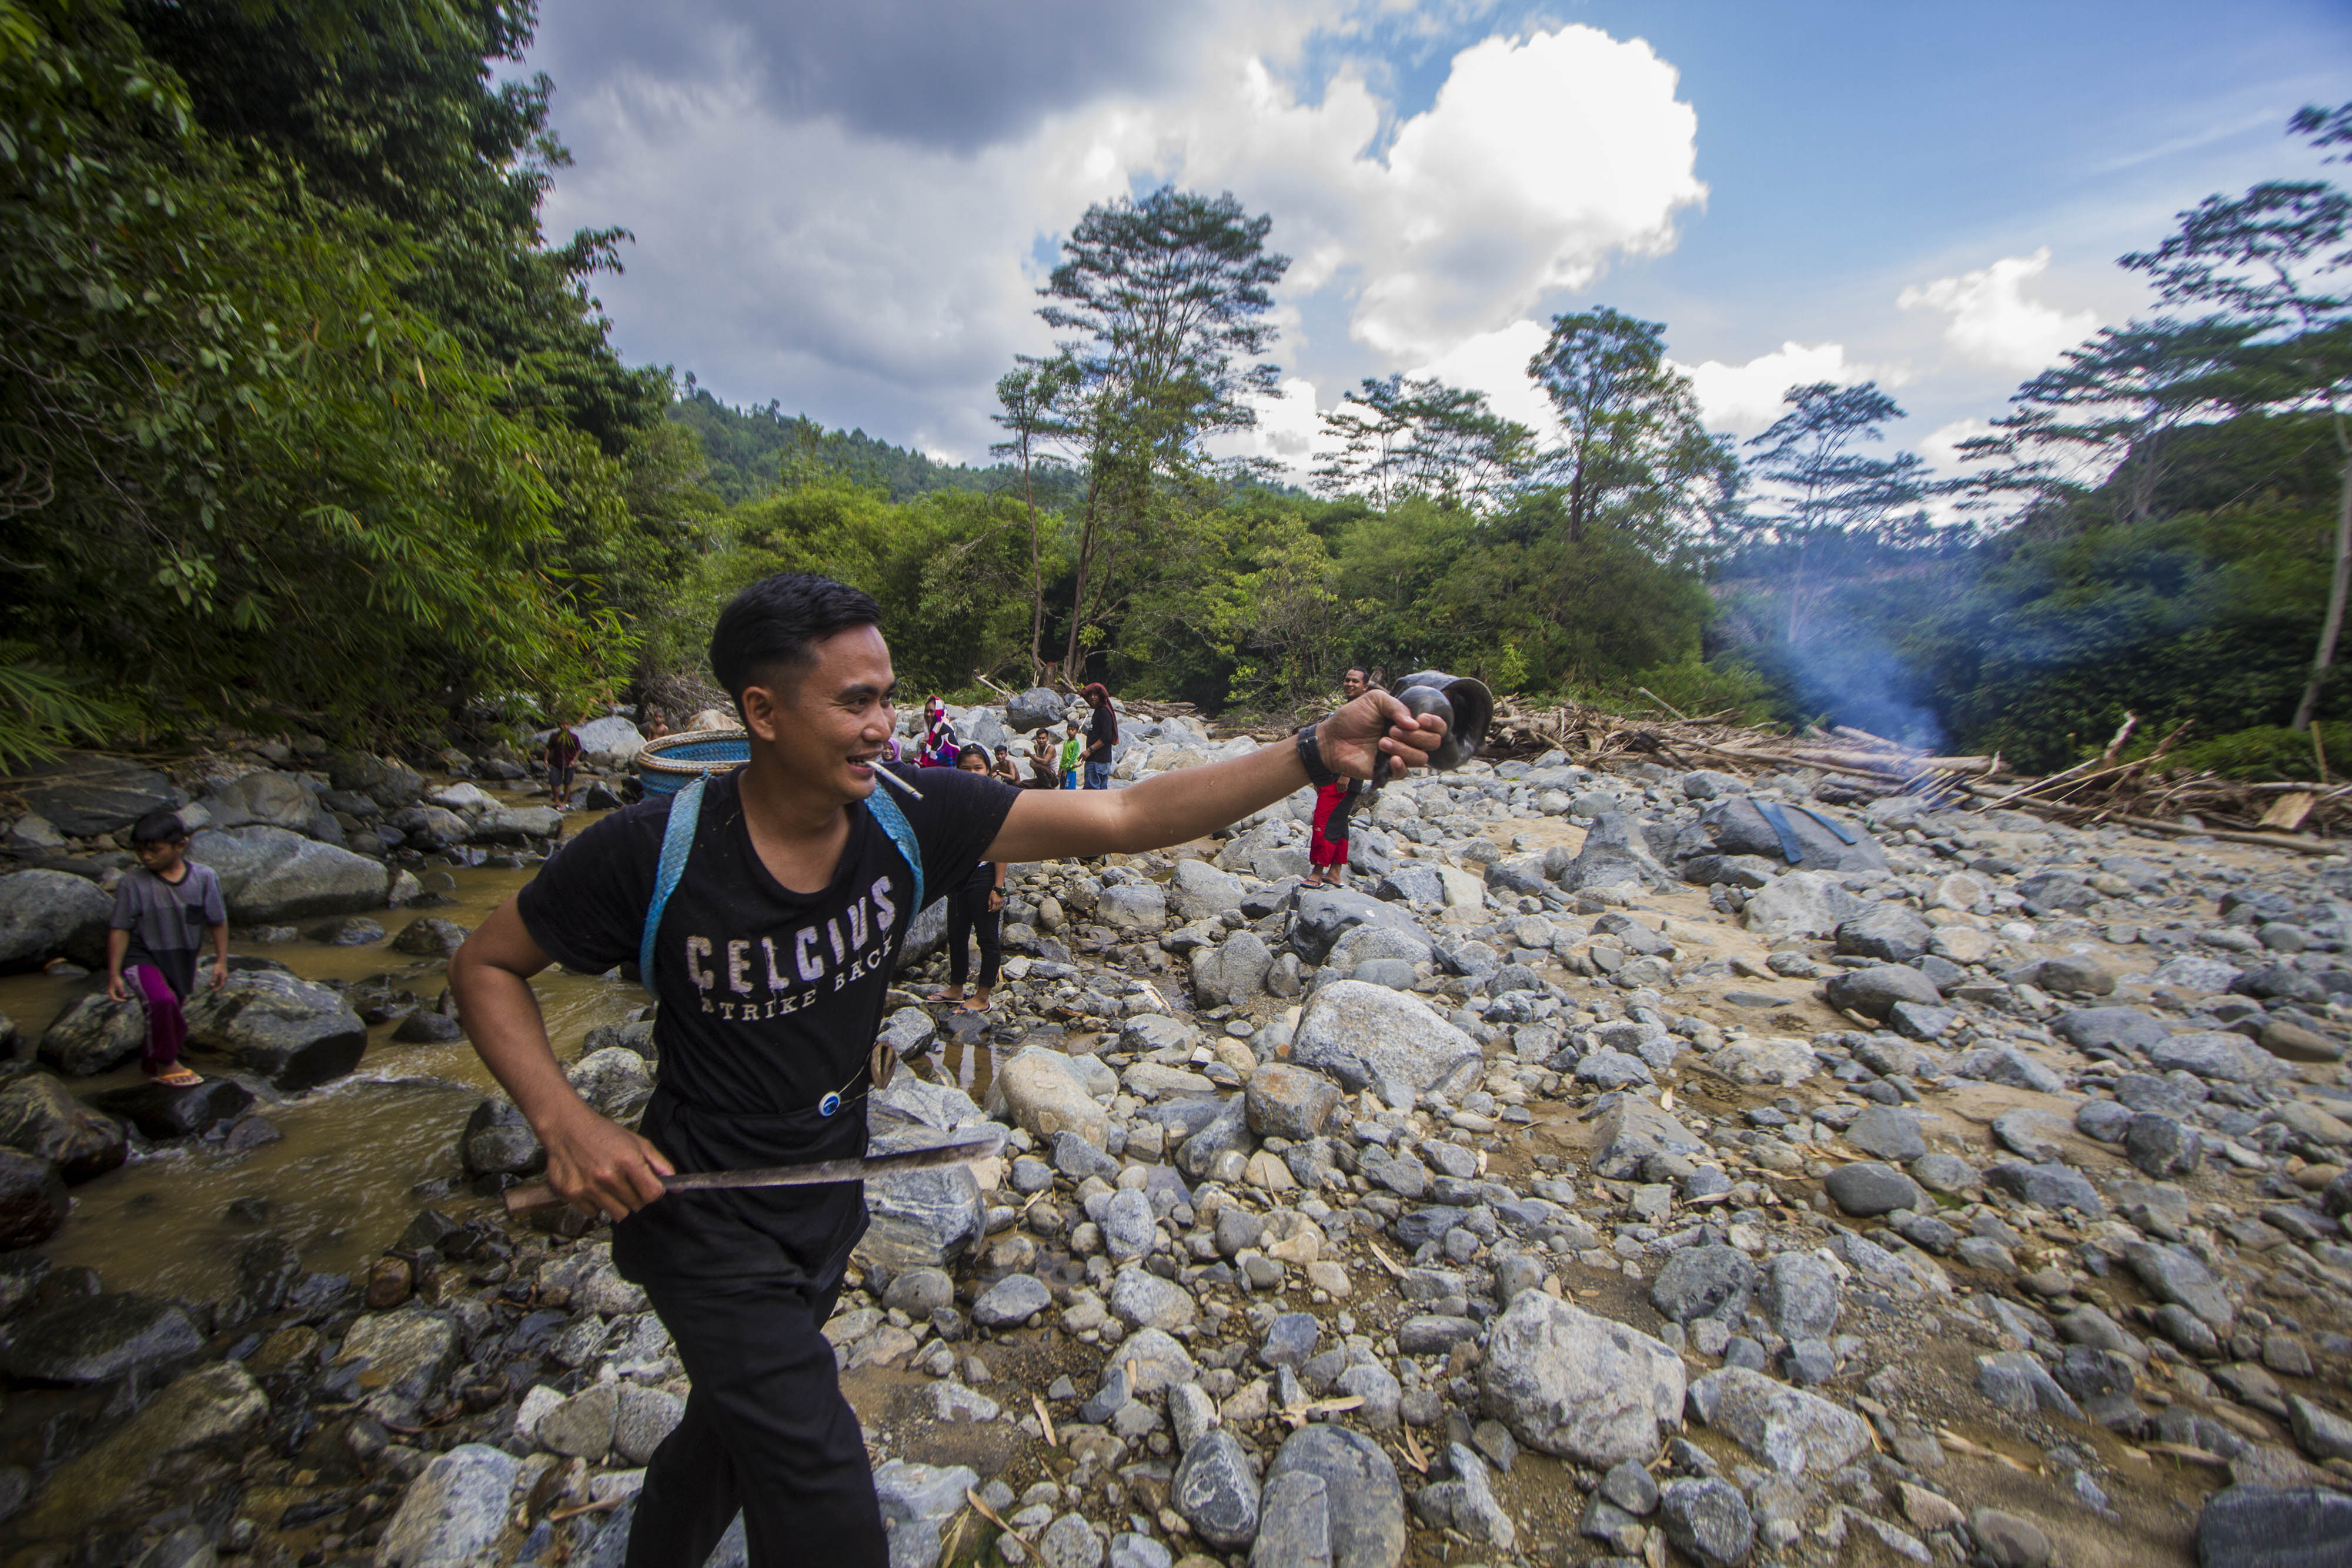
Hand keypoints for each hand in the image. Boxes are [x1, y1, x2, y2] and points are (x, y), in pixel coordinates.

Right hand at [107, 972, 127, 1002]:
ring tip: (125, 995)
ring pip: (115, 996)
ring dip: (120, 997)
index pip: (114, 998)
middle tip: (124, 1000)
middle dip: (119, 999)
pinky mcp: (113, 989)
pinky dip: (120, 994)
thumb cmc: (116, 980)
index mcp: (110, 992)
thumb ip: (121, 991)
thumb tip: (123, 996)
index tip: (124, 1000)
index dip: (119, 1000)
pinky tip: (124, 993)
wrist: (114, 975)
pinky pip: (116, 993)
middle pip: (114, 998)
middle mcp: (110, 992)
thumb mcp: (120, 986)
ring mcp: (111, 990)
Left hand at [208, 958, 226, 990]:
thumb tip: (211, 985)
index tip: (213, 990)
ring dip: (218, 985)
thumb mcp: (215, 973)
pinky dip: (218, 982)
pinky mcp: (224, 974)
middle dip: (217, 987)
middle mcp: (225, 977)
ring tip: (214, 986)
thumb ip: (213, 979)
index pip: (221, 985)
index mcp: (224, 978)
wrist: (221, 960)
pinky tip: (215, 981)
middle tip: (213, 989)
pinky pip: (221, 980)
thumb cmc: (218, 966)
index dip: (217, 988)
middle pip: (222, 984)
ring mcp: (225, 975)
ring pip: (222, 982)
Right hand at [540, 1104, 675, 1222]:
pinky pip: (595, 1213)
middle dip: (635, 1196)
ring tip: (609, 1185)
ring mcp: (588, 1188)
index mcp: (628, 1161)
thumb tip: (678, 1187)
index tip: (648, 1186)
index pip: (653, 1194)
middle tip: (624, 1181)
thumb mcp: (637, 1142)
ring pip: (617, 1214)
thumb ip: (659, 1164)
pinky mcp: (571, 1195)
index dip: (653, 1192)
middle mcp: (608, 1177)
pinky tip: (592, 1187)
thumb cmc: (603, 1134)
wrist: (566, 1127)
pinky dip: (596, 1204)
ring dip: (617, 1203)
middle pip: (636, 1206)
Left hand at [988, 888, 1003, 912]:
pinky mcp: (1002, 901)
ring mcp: (1001, 902)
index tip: (989, 911)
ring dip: (996, 909)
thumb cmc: (993, 893)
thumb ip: (989, 903)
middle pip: (996, 909)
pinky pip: (1000, 906)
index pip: (993, 908)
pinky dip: (998, 907)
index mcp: (994, 902)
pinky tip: (997, 906)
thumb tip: (989, 907)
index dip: (991, 910)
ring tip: (994, 909)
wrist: (998, 889)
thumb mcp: (989, 898)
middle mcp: (998, 903)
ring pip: (999, 908)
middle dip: (993, 910)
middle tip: (991, 910)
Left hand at [1316, 691, 1444, 782]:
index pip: (1437, 727)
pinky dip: (1401, 765)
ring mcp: (1399, 756)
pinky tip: (1390, 758)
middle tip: (1392, 730)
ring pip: (1421, 758)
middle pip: (1433, 743)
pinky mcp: (1388, 772)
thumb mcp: (1375, 700)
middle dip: (1417, 736)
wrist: (1332, 738)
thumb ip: (1396, 706)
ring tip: (1382, 742)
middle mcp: (1408, 740)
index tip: (1421, 718)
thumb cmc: (1352, 717)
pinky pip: (1405, 773)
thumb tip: (1414, 724)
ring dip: (1404, 748)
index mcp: (1408, 722)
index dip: (1436, 723)